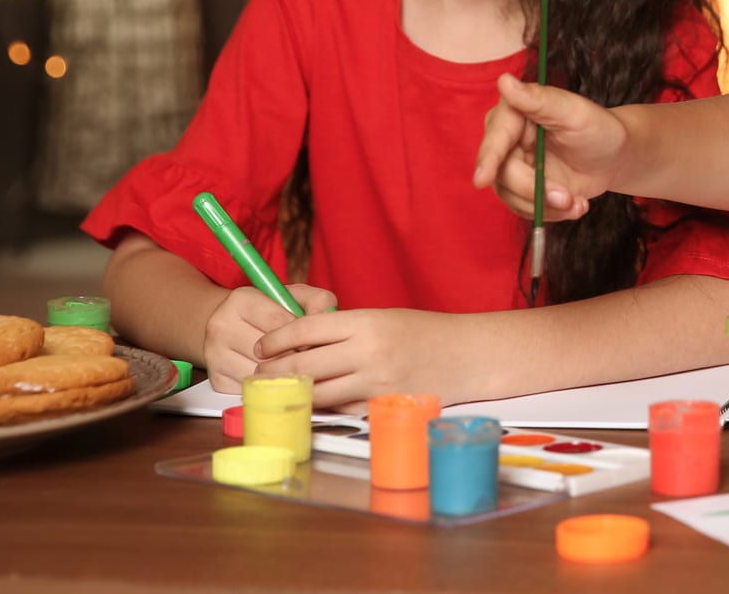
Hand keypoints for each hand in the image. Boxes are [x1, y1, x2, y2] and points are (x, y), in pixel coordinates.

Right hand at [201, 282, 336, 392]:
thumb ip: (317, 301)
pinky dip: (268, 387)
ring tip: (294, 368)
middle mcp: (222, 326)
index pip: (279, 325)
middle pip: (270, 353)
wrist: (232, 325)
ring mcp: (215, 355)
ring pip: (261, 374)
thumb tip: (327, 318)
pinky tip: (277, 378)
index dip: (303, 337)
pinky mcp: (216, 379)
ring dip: (283, 376)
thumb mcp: (295, 296)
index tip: (314, 343)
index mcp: (242, 300)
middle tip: (309, 360)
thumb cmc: (270, 311)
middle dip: (295, 359)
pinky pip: (251, 390)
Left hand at [252, 308, 468, 409]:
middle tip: (259, 374)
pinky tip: (313, 404)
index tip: (262, 347)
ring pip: (317, 393)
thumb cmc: (428, 333)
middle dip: (273, 372)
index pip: (305, 329)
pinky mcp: (381, 406)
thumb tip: (302, 342)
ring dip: (292, 393)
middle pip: (303, 364)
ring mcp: (375, 382)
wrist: (470, 355)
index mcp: (367, 322)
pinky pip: (341, 409)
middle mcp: (368, 352)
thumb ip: (346, 330)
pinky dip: (323, 408)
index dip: (276, 339)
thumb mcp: (385, 318)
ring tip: (277, 392)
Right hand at [472, 73, 628, 221]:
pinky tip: (574, 205)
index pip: (496, 137)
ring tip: (577, 203)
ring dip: (545, 206)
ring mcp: (512, 166)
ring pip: (511, 196)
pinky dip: (550, 213)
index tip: (481, 179)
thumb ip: (541, 99)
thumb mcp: (575, 112)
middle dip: (535, 191)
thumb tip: (505, 81)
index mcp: (514, 112)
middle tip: (568, 198)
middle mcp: (506, 139)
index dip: (488, 158)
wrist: (613, 157)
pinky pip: (523, 209)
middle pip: (502, 173)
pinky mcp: (521, 188)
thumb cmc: (597, 128)